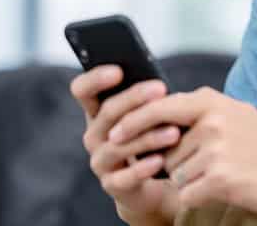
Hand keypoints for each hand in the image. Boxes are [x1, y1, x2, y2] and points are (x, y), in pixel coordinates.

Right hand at [69, 66, 181, 223]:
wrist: (154, 183)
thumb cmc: (151, 138)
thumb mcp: (147, 115)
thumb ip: (146, 99)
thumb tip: (159, 85)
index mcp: (97, 111)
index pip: (82, 90)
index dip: (95, 79)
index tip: (118, 70)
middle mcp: (93, 135)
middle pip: (107, 112)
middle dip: (135, 98)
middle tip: (162, 89)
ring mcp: (100, 161)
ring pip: (118, 144)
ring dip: (147, 136)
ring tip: (174, 131)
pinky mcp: (112, 185)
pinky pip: (126, 177)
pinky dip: (143, 168)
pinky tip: (161, 160)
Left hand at [108, 87, 256, 220]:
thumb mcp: (236, 117)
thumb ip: (201, 112)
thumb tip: (161, 110)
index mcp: (212, 101)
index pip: (158, 107)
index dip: (133, 121)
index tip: (114, 134)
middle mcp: (213, 120)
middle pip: (165, 148)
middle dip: (177, 163)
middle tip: (210, 165)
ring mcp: (216, 149)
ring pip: (175, 173)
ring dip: (192, 181)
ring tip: (226, 175)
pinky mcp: (221, 177)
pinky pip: (187, 192)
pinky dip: (198, 197)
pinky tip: (225, 190)